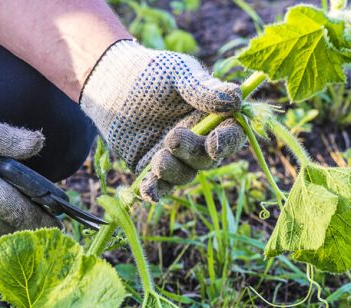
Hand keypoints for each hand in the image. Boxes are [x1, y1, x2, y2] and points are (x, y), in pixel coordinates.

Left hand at [80, 40, 245, 201]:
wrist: (113, 81)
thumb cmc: (153, 72)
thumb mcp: (180, 74)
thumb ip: (205, 89)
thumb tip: (238, 98)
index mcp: (214, 116)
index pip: (232, 134)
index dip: (228, 142)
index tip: (214, 143)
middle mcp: (198, 140)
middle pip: (207, 159)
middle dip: (193, 153)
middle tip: (173, 138)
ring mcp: (176, 156)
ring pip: (184, 175)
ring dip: (173, 171)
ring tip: (159, 157)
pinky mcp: (150, 167)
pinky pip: (158, 186)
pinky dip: (154, 192)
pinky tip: (147, 191)